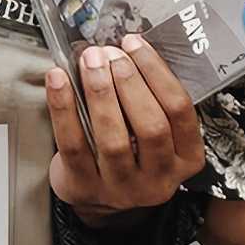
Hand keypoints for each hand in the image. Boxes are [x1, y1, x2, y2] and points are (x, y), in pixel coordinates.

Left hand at [45, 39, 201, 220]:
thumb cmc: (130, 155)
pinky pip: (73, 144)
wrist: (100, 199)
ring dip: (100, 92)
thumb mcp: (155, 135)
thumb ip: (150, 100)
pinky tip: (58, 80)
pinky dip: (64, 107)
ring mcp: (122, 188)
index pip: (180, 111)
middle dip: (130, 82)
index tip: (136, 46)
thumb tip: (127, 50)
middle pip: (151, 127)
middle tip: (111, 54)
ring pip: (113, 139)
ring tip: (90, 62)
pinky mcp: (85, 187)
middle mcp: (159, 178)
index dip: (158, 73)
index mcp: (186, 158)